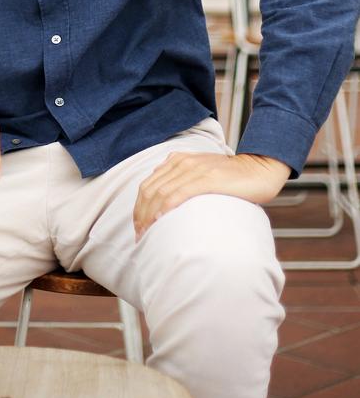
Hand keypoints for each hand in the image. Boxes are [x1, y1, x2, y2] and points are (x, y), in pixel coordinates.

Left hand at [132, 151, 290, 240]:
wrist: (258, 168)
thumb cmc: (231, 177)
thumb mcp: (201, 173)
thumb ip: (183, 181)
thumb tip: (166, 204)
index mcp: (178, 161)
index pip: (147, 185)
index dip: (139, 208)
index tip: (139, 228)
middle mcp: (182, 162)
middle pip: (149, 190)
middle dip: (140, 215)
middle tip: (141, 237)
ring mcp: (194, 169)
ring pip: (161, 193)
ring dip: (150, 216)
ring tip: (148, 235)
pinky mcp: (208, 179)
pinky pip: (180, 193)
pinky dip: (167, 207)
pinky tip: (161, 221)